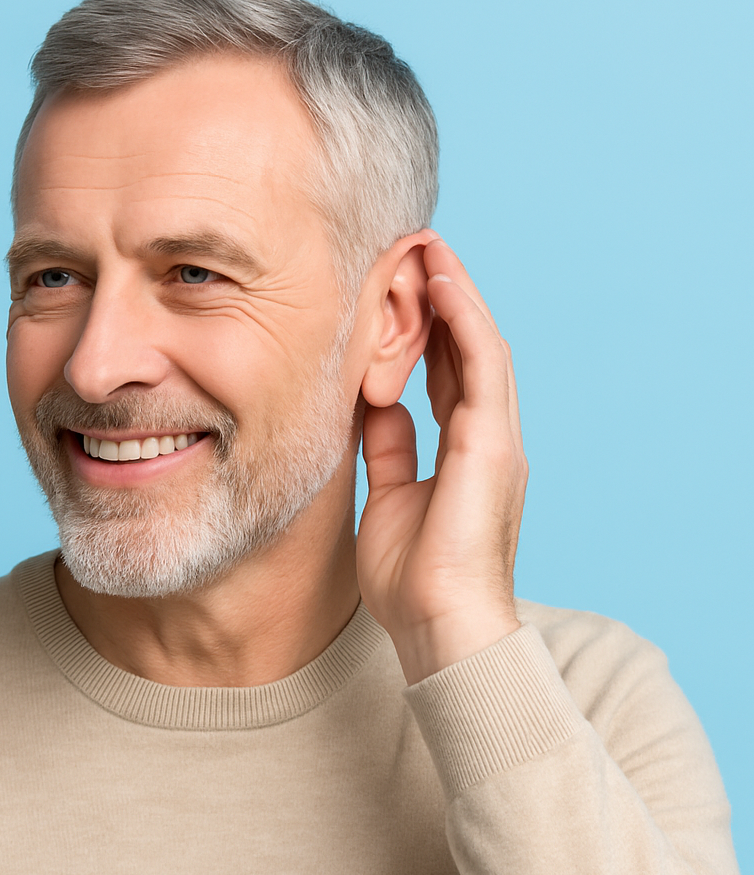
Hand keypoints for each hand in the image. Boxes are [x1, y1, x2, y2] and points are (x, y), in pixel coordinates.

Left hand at [356, 239, 527, 684]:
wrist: (441, 627)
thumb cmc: (414, 578)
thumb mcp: (389, 499)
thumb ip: (390, 450)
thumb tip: (378, 407)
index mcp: (464, 453)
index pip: (450, 375)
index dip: (431, 330)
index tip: (404, 291)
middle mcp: (487, 438)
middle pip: (467, 351)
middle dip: (443, 300)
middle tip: (415, 252)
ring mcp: (496, 438)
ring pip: (480, 345)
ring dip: (455, 294)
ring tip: (427, 248)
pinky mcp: (494, 443)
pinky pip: (482, 364)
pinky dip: (464, 318)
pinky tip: (441, 282)